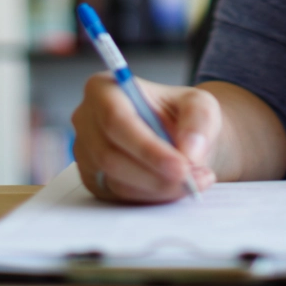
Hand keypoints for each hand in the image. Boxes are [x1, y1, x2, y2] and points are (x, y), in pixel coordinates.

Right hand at [70, 73, 219, 202]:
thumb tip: (189, 151)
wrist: (177, 136)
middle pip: (111, 156)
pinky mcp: (94, 180)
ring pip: (117, 181)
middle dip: (156, 174)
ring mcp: (86, 153)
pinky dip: (153, 196)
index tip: (181, 166)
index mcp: (103, 88)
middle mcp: (86, 120)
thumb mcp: (199, 104)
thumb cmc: (180, 113)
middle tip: (192, 179)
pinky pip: (120, 196)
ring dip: (160, 187)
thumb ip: (199, 120)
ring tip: (194, 180)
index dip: (147, 147)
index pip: (116, 120)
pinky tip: (175, 186)